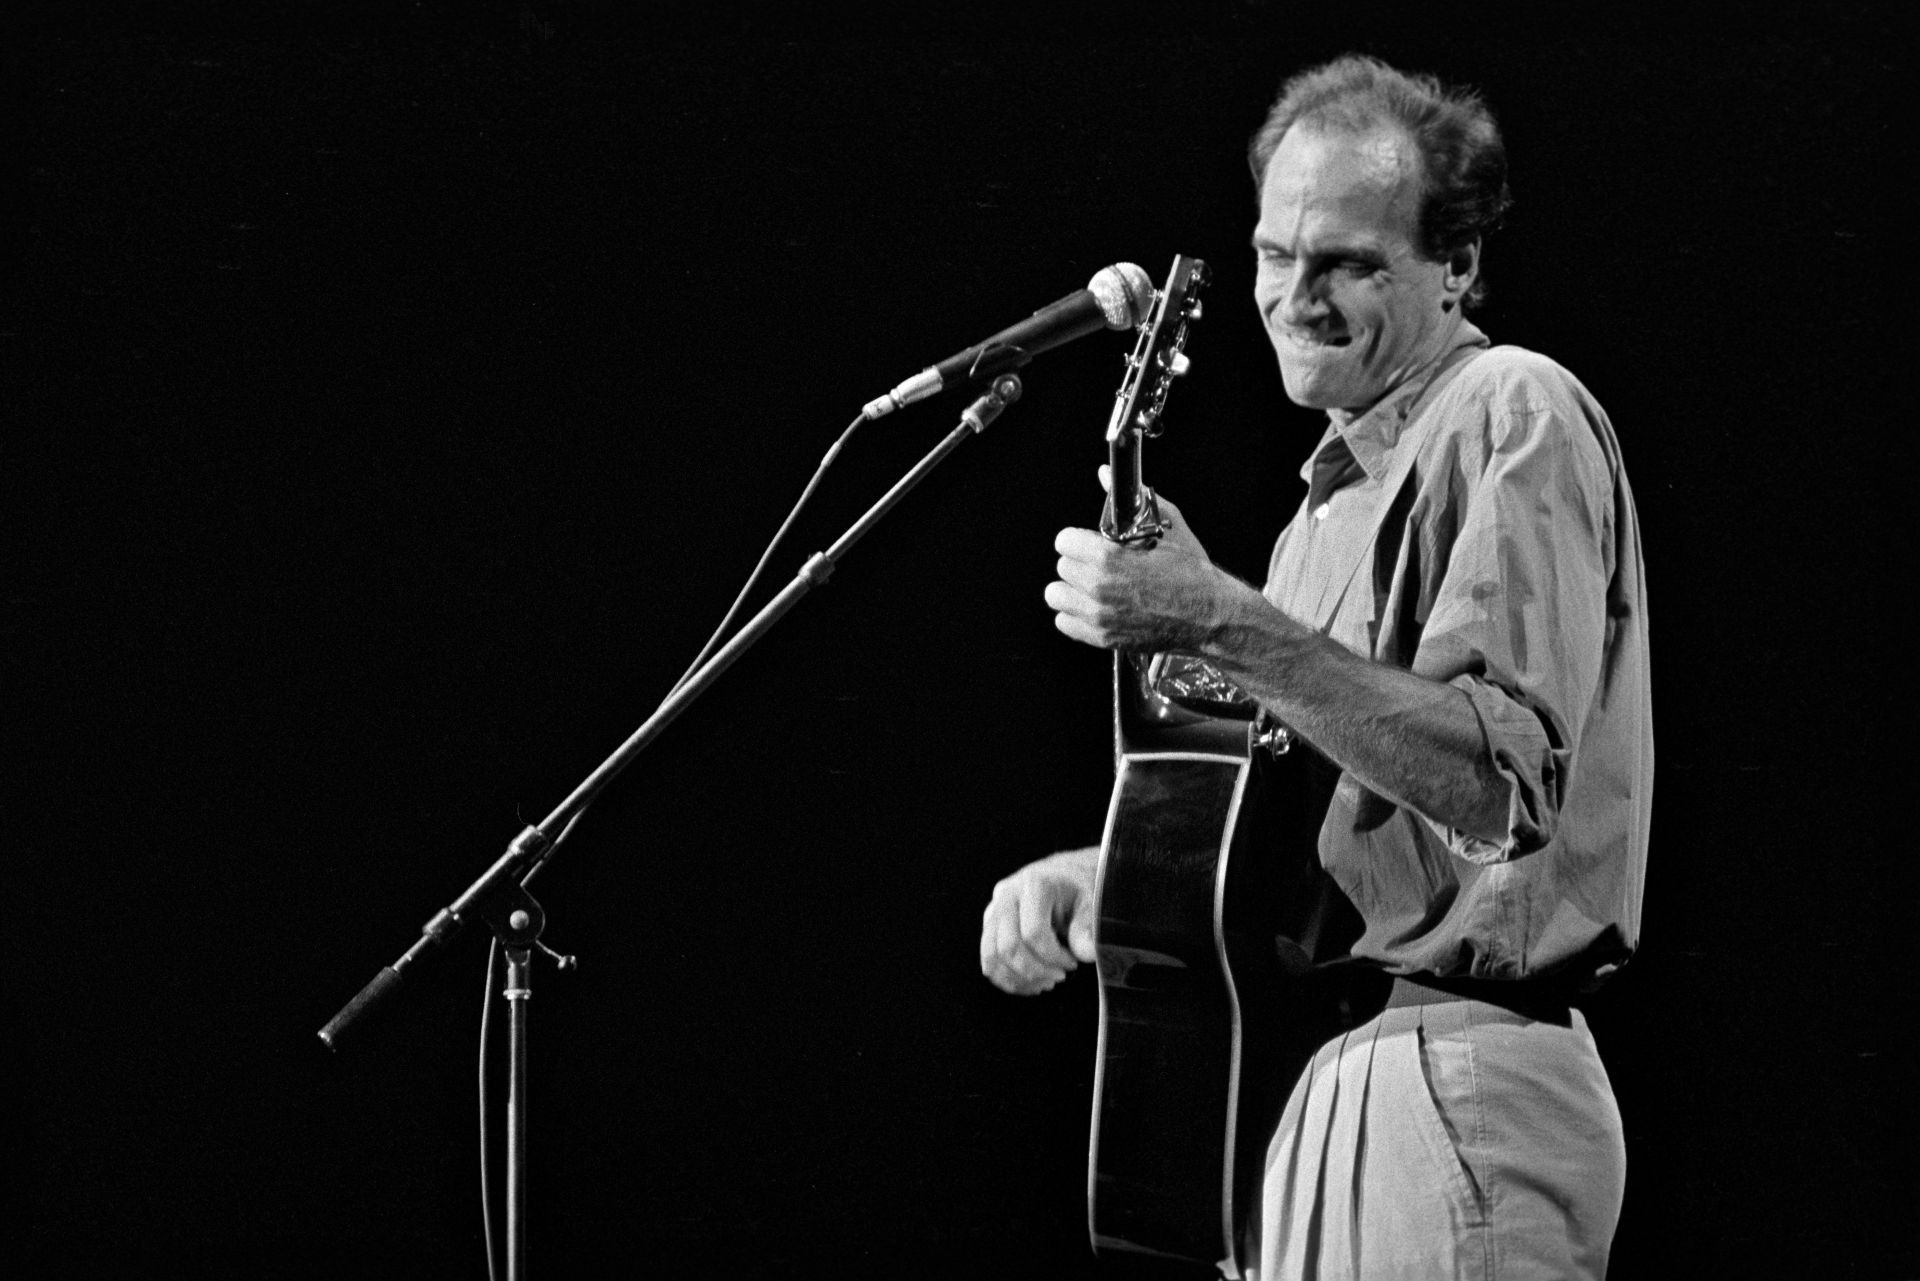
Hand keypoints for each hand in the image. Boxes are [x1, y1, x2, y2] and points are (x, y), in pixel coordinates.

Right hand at [979, 847, 1099, 994]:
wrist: (1062, 875)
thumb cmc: (1076, 890)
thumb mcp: (1090, 903)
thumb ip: (1087, 928)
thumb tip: (1088, 954)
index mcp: (1034, 885)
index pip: (1033, 933)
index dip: (1053, 957)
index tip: (1072, 962)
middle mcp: (1007, 895)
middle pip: (1008, 947)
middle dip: (1036, 971)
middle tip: (1059, 975)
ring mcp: (994, 910)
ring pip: (992, 956)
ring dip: (1019, 979)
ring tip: (1045, 982)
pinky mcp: (989, 925)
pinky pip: (988, 960)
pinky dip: (1006, 979)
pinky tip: (1030, 983)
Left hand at [1045, 468, 1232, 652]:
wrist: (1209, 615)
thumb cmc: (1191, 573)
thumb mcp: (1167, 526)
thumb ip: (1132, 499)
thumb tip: (1105, 474)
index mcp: (1109, 558)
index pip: (1063, 542)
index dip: (1077, 539)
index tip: (1087, 542)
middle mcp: (1098, 588)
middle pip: (1062, 567)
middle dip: (1078, 562)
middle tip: (1098, 565)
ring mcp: (1098, 616)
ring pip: (1056, 596)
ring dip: (1071, 589)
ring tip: (1091, 587)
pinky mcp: (1102, 638)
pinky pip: (1064, 623)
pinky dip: (1075, 615)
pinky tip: (1094, 607)